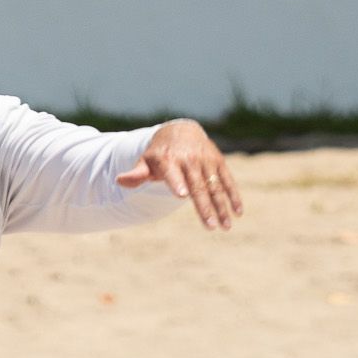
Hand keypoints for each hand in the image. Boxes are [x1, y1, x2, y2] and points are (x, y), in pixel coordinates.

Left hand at [116, 120, 242, 231]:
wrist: (180, 130)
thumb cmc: (159, 154)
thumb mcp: (146, 162)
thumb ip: (136, 175)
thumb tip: (119, 181)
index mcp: (168, 160)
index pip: (172, 172)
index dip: (177, 183)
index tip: (182, 195)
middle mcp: (189, 159)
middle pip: (197, 186)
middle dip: (204, 206)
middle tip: (210, 226)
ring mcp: (205, 160)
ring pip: (215, 186)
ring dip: (222, 207)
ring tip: (225, 226)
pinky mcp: (218, 161)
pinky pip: (227, 180)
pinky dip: (234, 196)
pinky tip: (238, 212)